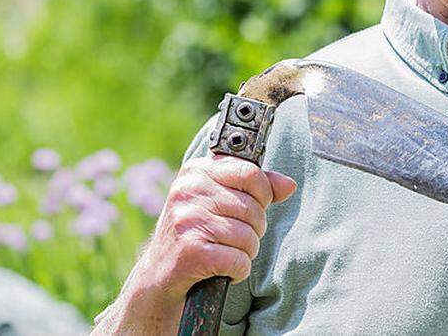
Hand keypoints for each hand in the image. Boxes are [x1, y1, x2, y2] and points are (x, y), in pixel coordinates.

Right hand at [94, 155, 295, 334]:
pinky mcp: (190, 252)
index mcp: (196, 171)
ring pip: (249, 237)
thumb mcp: (220, 202)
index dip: (262, 193)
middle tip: (232, 237)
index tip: (255, 205)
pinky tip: (220, 269)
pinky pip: (239, 260)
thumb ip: (256, 189)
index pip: (250, 173)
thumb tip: (289, 185)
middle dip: (254, 229)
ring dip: (246, 252)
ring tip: (224, 252)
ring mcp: (187, 221)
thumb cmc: (196, 233)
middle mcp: (188, 191)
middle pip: (253, 209)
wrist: (158, 277)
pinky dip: (237, 271)